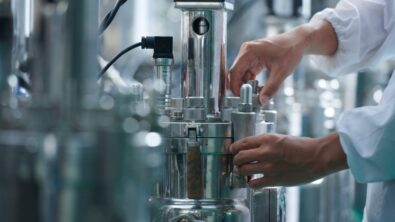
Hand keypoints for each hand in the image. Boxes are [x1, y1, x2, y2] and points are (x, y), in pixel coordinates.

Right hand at [228, 21, 337, 103]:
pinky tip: (260, 87)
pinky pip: (248, 71)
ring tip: (257, 93)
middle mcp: (246, 51)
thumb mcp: (281, 72)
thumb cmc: (290, 51)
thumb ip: (271, 88)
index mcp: (249, 51)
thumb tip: (262, 101)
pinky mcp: (253, 57)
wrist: (298, 41)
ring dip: (247, 84)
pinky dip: (252, 80)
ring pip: (242, 73)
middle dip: (241, 86)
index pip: (235, 72)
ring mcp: (249, 54)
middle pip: (236, 73)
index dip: (235, 86)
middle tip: (249, 98)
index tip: (241, 97)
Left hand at [230, 133, 347, 188]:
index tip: (232, 150)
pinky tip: (253, 181)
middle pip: (239, 157)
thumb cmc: (301, 146)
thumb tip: (251, 148)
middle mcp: (265, 152)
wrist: (317, 157)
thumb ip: (265, 143)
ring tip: (244, 171)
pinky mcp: (274, 180)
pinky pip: (253, 184)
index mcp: (267, 139)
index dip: (234, 148)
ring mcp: (269, 167)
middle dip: (236, 160)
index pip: (242, 143)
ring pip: (243, 170)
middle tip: (237, 162)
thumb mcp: (280, 138)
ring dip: (241, 171)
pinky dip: (250, 183)